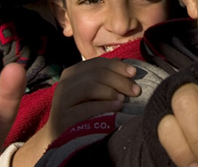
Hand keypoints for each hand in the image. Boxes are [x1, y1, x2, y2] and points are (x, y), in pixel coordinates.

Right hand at [12, 57, 139, 166]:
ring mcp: (62, 100)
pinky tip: (117, 106)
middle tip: (136, 90)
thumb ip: (103, 75)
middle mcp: (65, 83)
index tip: (134, 72)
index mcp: (73, 72)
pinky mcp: (63, 118)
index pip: (97, 63)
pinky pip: (87, 108)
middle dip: (120, 80)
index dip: (117, 66)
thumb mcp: (91, 89)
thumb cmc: (82, 108)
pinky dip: (105, 106)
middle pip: (97, 74)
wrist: (61, 135)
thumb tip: (122, 63)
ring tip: (124, 99)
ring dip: (111, 91)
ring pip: (90, 87)